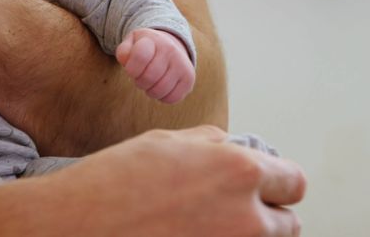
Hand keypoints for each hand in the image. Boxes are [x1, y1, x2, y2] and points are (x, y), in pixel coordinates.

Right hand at [31, 127, 305, 236]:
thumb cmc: (114, 182)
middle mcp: (246, 218)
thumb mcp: (167, 142)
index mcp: (240, 171)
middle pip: (289, 224)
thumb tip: (231, 147)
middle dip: (267, 215)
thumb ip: (212, 144)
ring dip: (249, 235)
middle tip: (232, 211)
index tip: (262, 187)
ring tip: (208, 226)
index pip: (294, 181)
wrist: (76, 226)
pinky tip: (190, 236)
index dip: (276, 182)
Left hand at [115, 28, 195, 102]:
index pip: (140, 57)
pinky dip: (162, 97)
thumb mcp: (131, 43)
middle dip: (139, 82)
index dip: (131, 69)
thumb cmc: (145, 48)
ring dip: (149, 91)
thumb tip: (126, 61)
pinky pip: (171, 98)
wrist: (171, 45)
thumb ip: (124, 52)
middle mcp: (171, 51)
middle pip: (148, 78)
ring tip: (150, 82)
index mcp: (154, 40)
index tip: (131, 69)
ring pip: (159, 90)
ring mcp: (182, 65)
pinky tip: (161, 87)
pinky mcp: (189, 79)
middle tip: (140, 77)